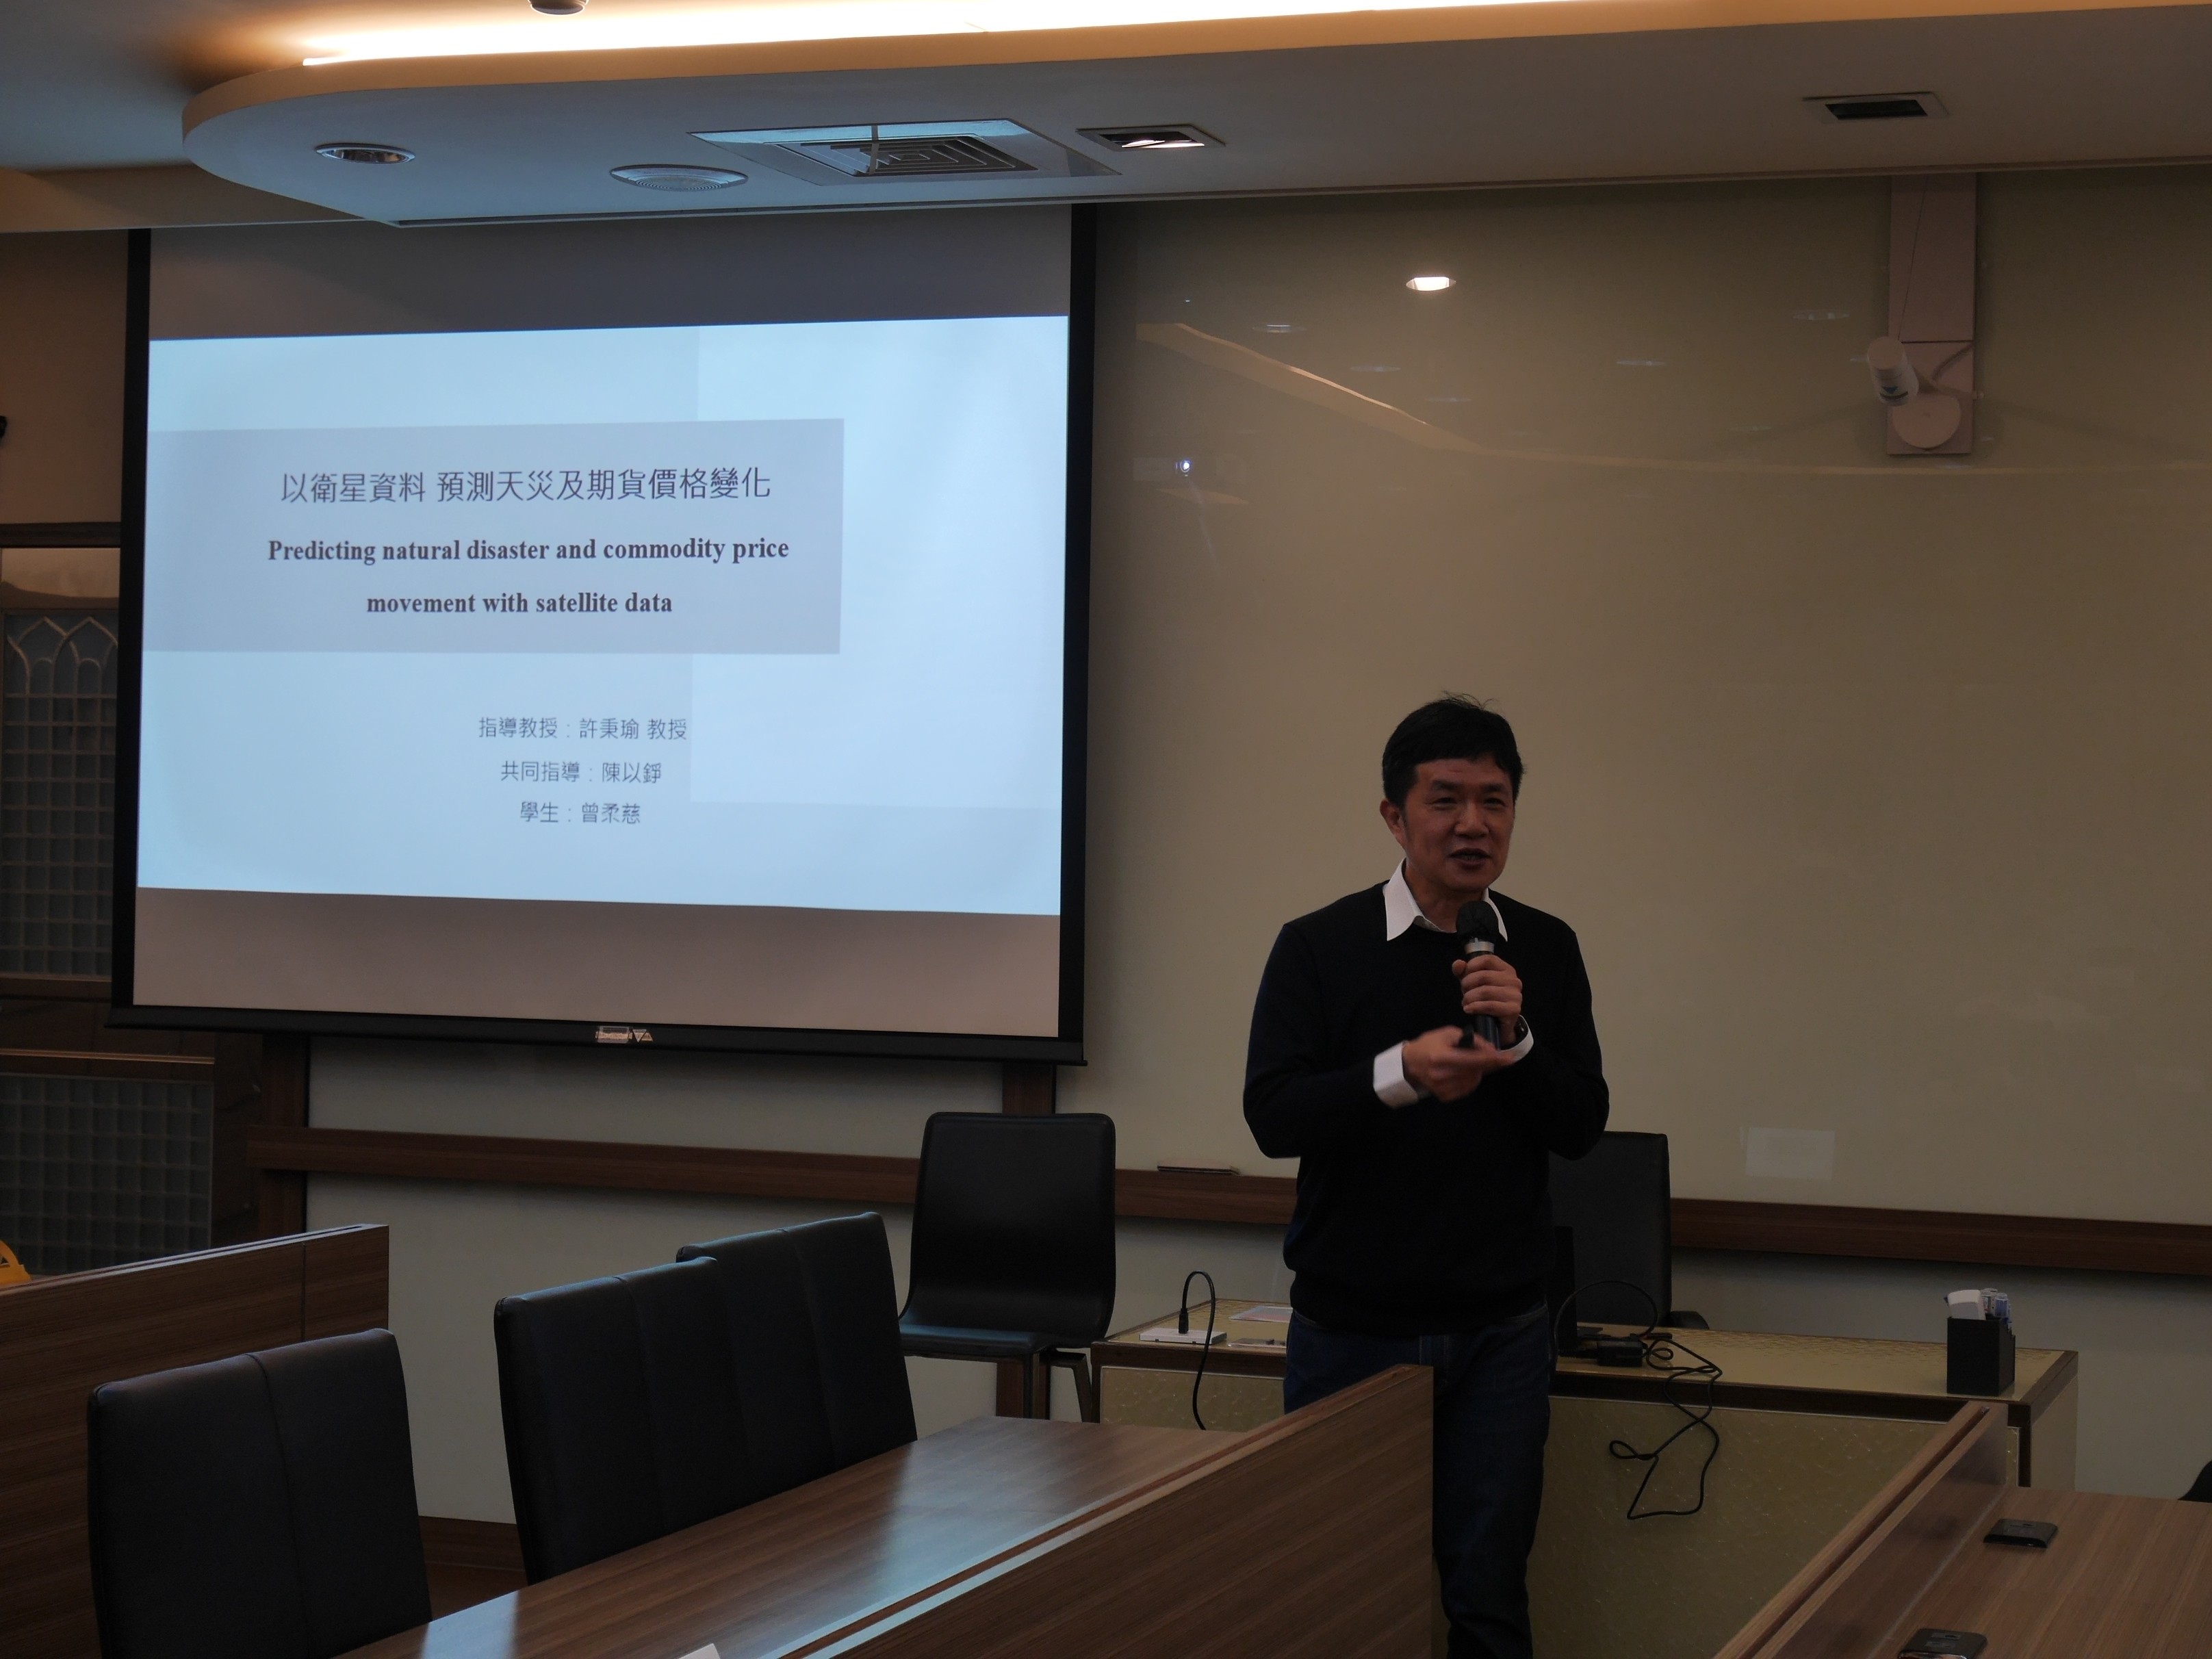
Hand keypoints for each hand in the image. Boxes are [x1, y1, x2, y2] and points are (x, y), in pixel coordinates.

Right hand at [1400, 1024, 1514, 1101]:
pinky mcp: (1444, 1097)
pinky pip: (1468, 1088)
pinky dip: (1470, 1079)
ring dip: (1477, 1071)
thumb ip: (1471, 1039)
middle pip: (1476, 1071)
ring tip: (1467, 1062)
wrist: (1409, 1063)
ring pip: (1474, 1080)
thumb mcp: (1449, 1033)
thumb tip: (1491, 1049)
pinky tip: (1462, 1072)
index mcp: (1441, 1056)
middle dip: (1487, 1063)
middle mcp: (1442, 1075)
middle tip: (1490, 1056)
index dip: (1493, 1059)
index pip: (1474, 1059)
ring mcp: (1442, 1088)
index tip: (1509, 1058)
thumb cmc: (1429, 1044)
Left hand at [1455, 953, 1523, 1036]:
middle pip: (1484, 976)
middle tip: (1464, 993)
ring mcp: (1515, 995)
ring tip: (1466, 1002)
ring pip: (1485, 991)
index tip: (1464, 976)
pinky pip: (1490, 1006)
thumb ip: (1464, 972)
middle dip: (1468, 985)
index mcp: (1506, 969)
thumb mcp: (1473, 983)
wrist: (1497, 1024)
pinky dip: (1475, 1007)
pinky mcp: (1513, 1009)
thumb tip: (1458, 964)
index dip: (1471, 966)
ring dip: (1470, 998)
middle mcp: (1513, 980)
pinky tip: (1468, 1009)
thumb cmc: (1486, 999)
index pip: (1487, 959)